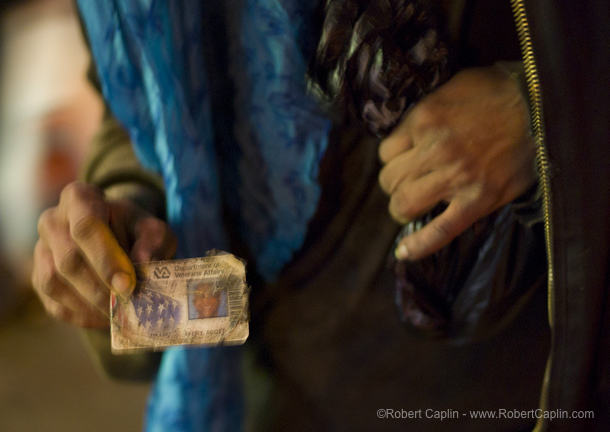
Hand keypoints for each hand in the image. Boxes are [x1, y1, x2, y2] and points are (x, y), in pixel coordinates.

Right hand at [32, 182, 175, 327]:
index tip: (129, 285)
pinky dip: (82, 315)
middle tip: (128, 307)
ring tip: (121, 315)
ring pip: (55, 283)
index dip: (106, 259)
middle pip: (68, 260)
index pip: (86, 226)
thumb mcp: (154, 230)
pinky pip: (54, 303)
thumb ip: (153, 242)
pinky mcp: (38, 279)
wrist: (118, 239)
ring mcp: (40, 251)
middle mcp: (52, 221)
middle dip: (101, 289)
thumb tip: (141, 263)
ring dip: (90, 305)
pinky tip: (107, 318)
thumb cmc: (137, 233)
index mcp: (79, 198)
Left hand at [378, 65, 535, 259]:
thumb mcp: (451, 89)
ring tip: (412, 205)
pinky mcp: (477, 201)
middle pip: (390, 180)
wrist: (541, 108)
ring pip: (404, 203)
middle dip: (394, 184)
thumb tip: (408, 133)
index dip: (392, 159)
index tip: (403, 160)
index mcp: (425, 121)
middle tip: (408, 183)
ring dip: (402, 207)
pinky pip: (441, 230)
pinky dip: (420, 245)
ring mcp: (455, 178)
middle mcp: (435, 150)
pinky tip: (405, 252)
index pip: (386, 152)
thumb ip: (424, 113)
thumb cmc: (497, 93)